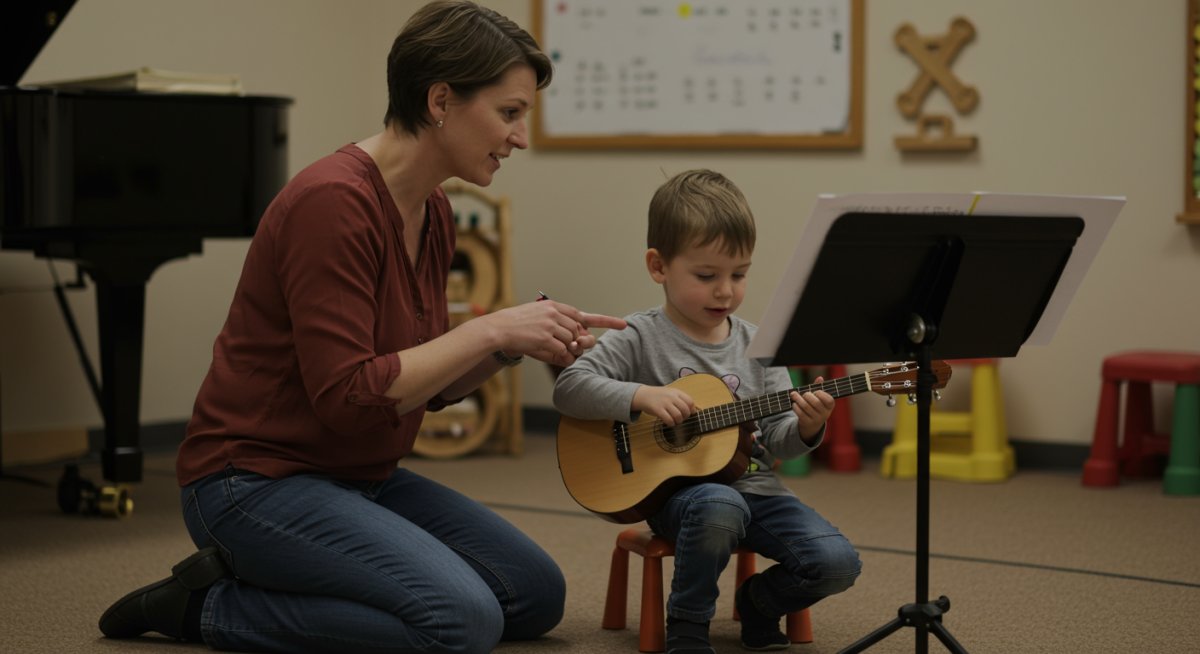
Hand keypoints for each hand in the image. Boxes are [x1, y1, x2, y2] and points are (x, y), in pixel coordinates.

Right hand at [489, 300, 625, 367]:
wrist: (498, 328)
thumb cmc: (517, 325)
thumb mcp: (538, 317)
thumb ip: (558, 326)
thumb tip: (575, 344)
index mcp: (555, 307)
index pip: (584, 316)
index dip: (606, 321)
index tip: (623, 325)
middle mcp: (556, 314)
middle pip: (579, 333)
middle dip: (575, 343)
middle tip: (561, 346)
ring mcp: (551, 326)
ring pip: (571, 344)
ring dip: (564, 351)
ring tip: (547, 348)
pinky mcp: (545, 338)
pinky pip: (562, 353)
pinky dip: (559, 357)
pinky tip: (547, 354)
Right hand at [631, 385, 694, 426]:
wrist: (643, 395)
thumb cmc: (658, 396)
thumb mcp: (670, 393)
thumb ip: (680, 399)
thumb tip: (693, 410)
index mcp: (676, 392)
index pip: (690, 401)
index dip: (692, 409)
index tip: (690, 413)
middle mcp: (671, 397)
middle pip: (685, 409)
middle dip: (685, 417)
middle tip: (682, 418)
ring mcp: (664, 403)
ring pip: (678, 416)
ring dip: (678, 421)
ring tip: (675, 421)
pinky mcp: (658, 410)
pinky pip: (669, 419)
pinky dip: (671, 423)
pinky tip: (669, 423)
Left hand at [790, 376, 834, 440]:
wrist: (811, 424)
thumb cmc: (815, 406)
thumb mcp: (819, 398)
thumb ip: (819, 388)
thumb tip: (820, 378)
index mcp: (830, 406)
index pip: (828, 399)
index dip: (820, 393)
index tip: (815, 392)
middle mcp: (825, 414)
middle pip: (816, 402)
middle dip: (807, 395)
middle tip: (803, 393)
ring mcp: (816, 420)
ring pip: (806, 407)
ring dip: (798, 399)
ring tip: (793, 395)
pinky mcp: (807, 423)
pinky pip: (800, 413)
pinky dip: (796, 407)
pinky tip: (794, 404)